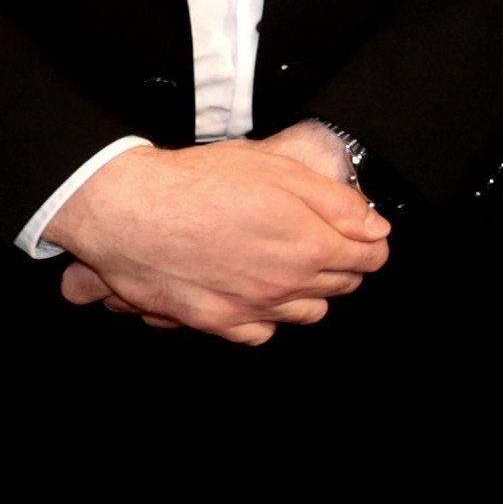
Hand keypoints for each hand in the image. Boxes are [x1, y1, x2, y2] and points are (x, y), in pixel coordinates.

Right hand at [43, 134, 388, 344]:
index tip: (359, 233)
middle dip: (340, 263)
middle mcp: (285, 284)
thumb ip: (338, 202)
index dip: (368, 241)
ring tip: (289, 267)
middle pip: (341, 285)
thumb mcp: (279, 170)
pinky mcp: (216, 321)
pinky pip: (260, 333)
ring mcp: (251, 307)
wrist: (127, 210)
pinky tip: (256, 294)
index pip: (369, 258)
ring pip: (306, 312)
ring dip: (308, 292)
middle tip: (320, 242)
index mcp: (309, 245)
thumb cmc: (198, 184)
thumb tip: (375, 227)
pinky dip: (266, 317)